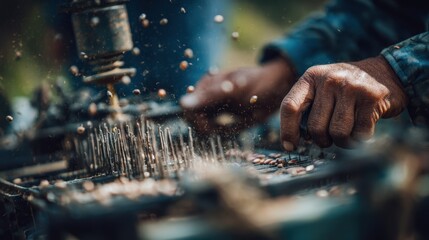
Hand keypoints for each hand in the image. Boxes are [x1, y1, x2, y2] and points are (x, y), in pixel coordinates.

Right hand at [180, 58, 295, 132]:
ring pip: (201, 125)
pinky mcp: (223, 115)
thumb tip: (183, 104)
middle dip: (205, 127)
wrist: (279, 88)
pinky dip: (221, 131)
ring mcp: (214, 106)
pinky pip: (214, 129)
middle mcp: (206, 96)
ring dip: (213, 130)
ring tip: (231, 124)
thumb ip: (209, 96)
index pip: (187, 108)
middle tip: (224, 127)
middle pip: (192, 118)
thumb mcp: (234, 89)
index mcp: (205, 86)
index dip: (196, 120)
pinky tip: (234, 125)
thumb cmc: (258, 83)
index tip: (210, 127)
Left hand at [281, 56, 407, 149]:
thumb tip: (292, 140)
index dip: (287, 130)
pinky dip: (359, 139)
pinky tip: (362, 129)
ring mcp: (352, 88)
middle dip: (321, 140)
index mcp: (312, 76)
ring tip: (347, 133)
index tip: (290, 146)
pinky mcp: (372, 98)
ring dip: (342, 142)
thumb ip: (307, 107)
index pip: (290, 106)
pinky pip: (359, 134)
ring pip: (337, 133)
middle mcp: (330, 79)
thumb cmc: (346, 89)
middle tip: (328, 138)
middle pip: (315, 127)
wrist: (387, 73)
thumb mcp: (323, 87)